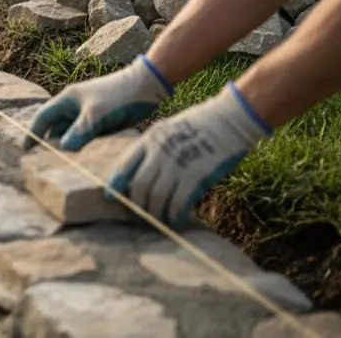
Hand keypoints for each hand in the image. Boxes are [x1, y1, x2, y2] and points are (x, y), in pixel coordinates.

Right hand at [25, 55, 173, 150]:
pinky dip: (83, 147)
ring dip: (68, 147)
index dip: (33, 133)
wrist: (148, 86)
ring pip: (72, 134)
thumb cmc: (119, 95)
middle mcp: (75, 107)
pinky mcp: (103, 122)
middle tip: (43, 164)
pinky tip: (84, 161)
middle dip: (49, 143)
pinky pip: (87, 138)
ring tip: (62, 166)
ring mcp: (89, 115)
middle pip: (56, 128)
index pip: (43, 117)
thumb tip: (63, 149)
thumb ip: (79, 131)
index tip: (25, 150)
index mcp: (67, 100)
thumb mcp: (97, 114)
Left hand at [106, 82, 272, 227]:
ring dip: (155, 213)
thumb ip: (155, 148)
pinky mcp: (196, 175)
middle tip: (139, 218)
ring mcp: (177, 164)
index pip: (124, 165)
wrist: (230, 117)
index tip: (110, 198)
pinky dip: (174, 214)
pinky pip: (179, 201)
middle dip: (137, 206)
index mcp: (149, 139)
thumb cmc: (200, 124)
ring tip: (157, 222)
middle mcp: (159, 152)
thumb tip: (146, 173)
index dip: (115, 184)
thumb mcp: (168, 129)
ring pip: (157, 197)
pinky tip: (175, 220)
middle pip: (139, 186)